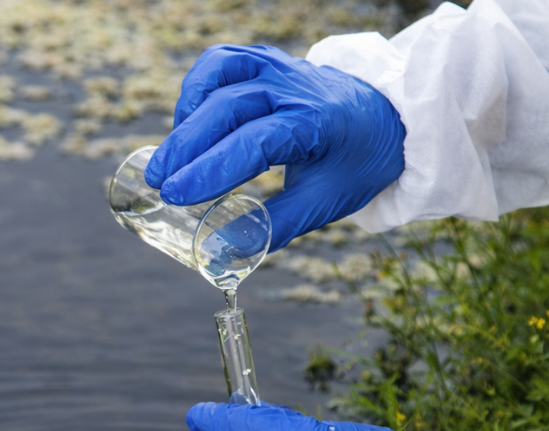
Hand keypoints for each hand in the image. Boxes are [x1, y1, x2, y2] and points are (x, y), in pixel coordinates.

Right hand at [145, 45, 405, 250]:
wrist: (389, 116)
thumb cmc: (356, 162)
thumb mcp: (324, 202)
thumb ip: (272, 227)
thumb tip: (220, 253)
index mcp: (315, 124)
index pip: (253, 142)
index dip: (210, 170)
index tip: (176, 196)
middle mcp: (293, 88)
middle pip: (226, 107)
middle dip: (185, 148)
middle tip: (159, 182)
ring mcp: (277, 67)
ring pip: (218, 75)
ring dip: (187, 115)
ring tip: (172, 153)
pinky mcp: (264, 59)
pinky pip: (220, 62)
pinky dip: (196, 87)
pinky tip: (188, 120)